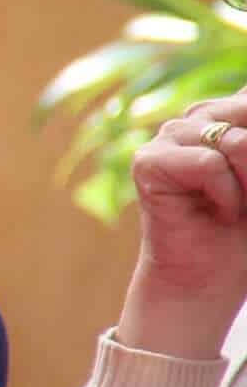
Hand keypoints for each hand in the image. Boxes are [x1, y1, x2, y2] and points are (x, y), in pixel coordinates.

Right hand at [119, 98, 246, 356]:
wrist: (212, 276)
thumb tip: (242, 144)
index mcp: (233, 110)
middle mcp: (202, 114)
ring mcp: (172, 134)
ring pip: (236, 142)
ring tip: (237, 206)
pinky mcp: (148, 160)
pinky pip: (208, 164)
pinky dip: (226, 195)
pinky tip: (219, 211)